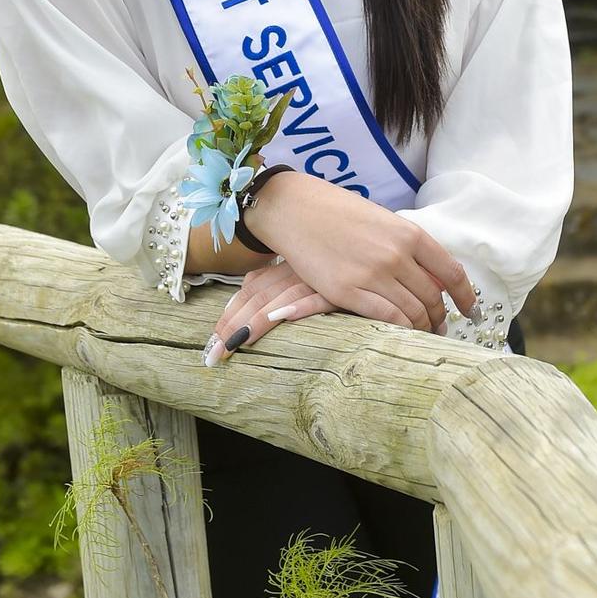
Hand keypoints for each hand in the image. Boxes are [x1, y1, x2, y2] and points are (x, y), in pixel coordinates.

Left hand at [202, 257, 342, 365]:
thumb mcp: (315, 270)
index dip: (231, 312)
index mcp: (290, 264)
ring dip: (251, 326)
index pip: (252, 288)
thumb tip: (265, 301)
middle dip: (231, 326)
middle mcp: (298, 269)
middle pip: (255, 298)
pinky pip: (314, 298)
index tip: (213, 338)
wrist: (385, 241)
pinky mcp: (341, 285)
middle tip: (211, 356)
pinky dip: (296, 309)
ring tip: (230, 349)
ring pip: (276, 301)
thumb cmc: (350, 257)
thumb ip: (291, 282)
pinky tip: (278, 319)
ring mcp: (317, 276)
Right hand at [236, 169, 478, 334]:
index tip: (470, 310)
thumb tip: (435, 279)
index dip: (466, 297)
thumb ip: (409, 248)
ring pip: (413, 312)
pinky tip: (400, 332)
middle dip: (440, 317)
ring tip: (420, 333)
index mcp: (409, 234)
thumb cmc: (339, 213)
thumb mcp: (383, 222)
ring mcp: (373, 274)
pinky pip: (387, 319)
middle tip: (439, 327)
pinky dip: (400, 329)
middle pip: (433, 297)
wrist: (296, 209)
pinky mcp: (347, 291)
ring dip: (421, 327)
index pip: (452, 272)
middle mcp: (396, 255)